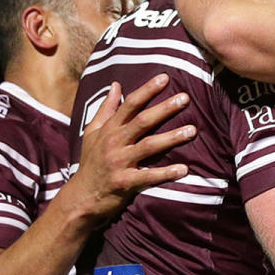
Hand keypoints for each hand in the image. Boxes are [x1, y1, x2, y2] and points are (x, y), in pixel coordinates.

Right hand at [69, 74, 195, 223]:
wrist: (81, 196)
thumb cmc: (91, 162)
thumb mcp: (92, 132)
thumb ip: (106, 109)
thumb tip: (115, 85)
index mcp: (109, 129)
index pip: (130, 104)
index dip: (147, 90)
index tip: (165, 78)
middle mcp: (114, 142)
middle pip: (142, 121)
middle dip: (164, 108)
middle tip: (185, 98)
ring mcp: (119, 162)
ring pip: (149, 146)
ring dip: (172, 138)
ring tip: (192, 130)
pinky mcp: (124, 182)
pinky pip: (148, 176)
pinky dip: (166, 173)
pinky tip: (184, 169)